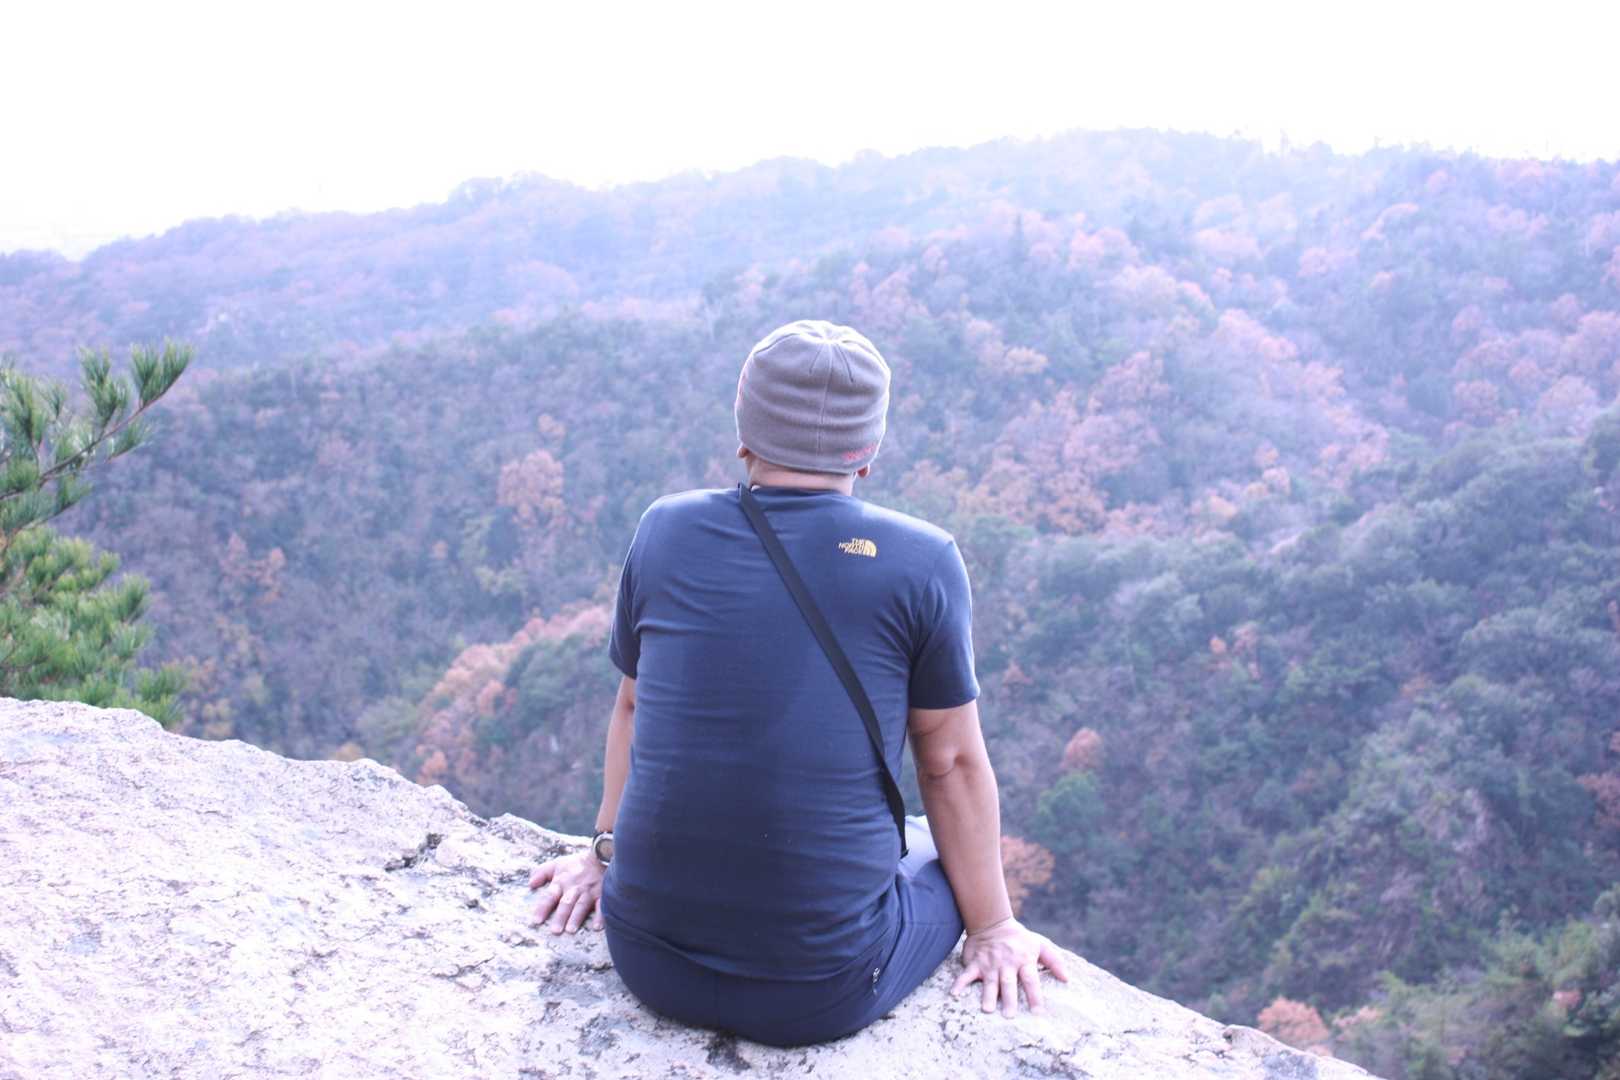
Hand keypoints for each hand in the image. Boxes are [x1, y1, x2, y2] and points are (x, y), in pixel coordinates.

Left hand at [528, 851, 604, 934]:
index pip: (550, 896)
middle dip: (561, 916)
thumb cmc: (576, 864)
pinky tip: (597, 927)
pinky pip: (601, 906)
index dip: (543, 908)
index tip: (537, 921)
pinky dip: (600, 916)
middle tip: (555, 930)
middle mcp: (574, 888)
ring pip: (581, 905)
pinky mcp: (602, 894)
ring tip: (571, 930)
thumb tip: (530, 884)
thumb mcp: (557, 864)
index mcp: (561, 881)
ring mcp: (589, 891)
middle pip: (566, 903)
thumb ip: (541, 873)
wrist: (600, 856)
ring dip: (576, 917)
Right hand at [952, 917, 1069, 1016]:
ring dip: (987, 995)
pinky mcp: (975, 963)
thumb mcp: (1040, 944)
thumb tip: (1066, 979)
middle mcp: (1006, 964)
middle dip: (1009, 999)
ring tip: (987, 1009)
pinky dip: (959, 983)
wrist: (992, 921)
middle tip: (1009, 1016)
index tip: (1038, 1013)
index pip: (1031, 980)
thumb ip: (1054, 961)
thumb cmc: (1019, 938)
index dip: (1035, 996)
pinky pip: (966, 974)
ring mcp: (989, 964)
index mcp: (1023, 960)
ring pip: (989, 982)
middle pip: (1009, 983)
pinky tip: (954, 994)